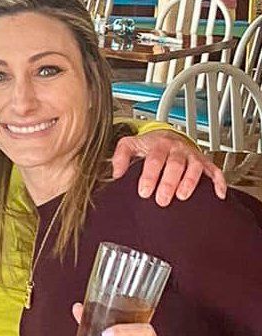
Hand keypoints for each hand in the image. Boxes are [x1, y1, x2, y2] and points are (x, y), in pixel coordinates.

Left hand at [111, 130, 226, 205]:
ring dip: (189, 182)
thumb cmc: (148, 145)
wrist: (168, 136)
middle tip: (161, 200)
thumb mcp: (130, 145)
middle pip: (174, 165)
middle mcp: (177, 149)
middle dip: (168, 183)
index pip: (154, 160)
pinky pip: (215, 172)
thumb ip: (121, 157)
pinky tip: (217, 194)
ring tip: (182, 196)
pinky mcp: (205, 163)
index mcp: (158, 145)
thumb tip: (116, 174)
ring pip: (194, 168)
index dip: (149, 176)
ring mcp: (192, 156)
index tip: (143, 192)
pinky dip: (219, 182)